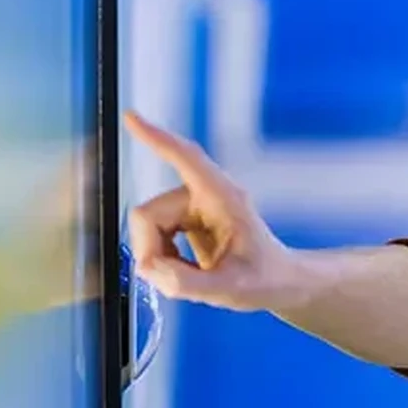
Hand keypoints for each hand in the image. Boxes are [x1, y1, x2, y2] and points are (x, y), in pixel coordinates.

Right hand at [123, 112, 312, 311]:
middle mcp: (205, 194)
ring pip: (146, 225)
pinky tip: (186, 268)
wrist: (276, 282)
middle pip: (148, 214)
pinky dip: (161, 256)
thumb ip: (187, 284)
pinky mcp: (185, 217)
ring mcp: (193, 205)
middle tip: (176, 281)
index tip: (131, 117)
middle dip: (152, 250)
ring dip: (158, 256)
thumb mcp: (229, 290)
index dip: (156, 138)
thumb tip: (150, 269)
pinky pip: (152, 234)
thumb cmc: (263, 279)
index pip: (186, 158)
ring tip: (191, 276)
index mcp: (223, 197)